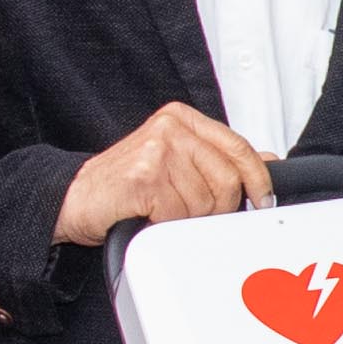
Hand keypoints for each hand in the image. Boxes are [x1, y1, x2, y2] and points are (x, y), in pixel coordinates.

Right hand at [57, 101, 272, 246]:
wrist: (75, 198)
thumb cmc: (125, 184)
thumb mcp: (178, 162)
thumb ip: (220, 159)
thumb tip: (267, 161)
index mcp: (182, 119)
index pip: (239, 148)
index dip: (258, 178)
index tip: (262, 199)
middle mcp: (171, 128)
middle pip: (227, 180)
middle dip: (217, 207)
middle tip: (190, 211)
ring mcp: (156, 150)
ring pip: (204, 203)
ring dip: (186, 218)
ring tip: (161, 210)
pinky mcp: (143, 177)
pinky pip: (177, 215)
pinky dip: (165, 225)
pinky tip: (147, 214)